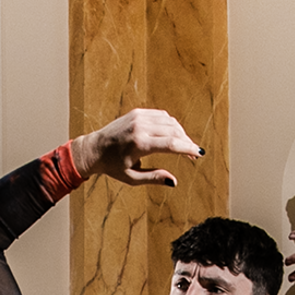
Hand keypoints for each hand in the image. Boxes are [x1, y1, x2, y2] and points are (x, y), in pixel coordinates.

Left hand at [71, 108, 201, 187]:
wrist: (94, 149)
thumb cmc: (112, 167)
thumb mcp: (132, 178)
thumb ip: (154, 178)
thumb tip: (174, 181)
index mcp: (139, 144)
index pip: (171, 144)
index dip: (188, 149)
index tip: (199, 154)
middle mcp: (140, 127)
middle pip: (174, 132)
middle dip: (187, 142)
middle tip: (194, 154)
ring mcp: (139, 117)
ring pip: (170, 122)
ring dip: (181, 133)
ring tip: (184, 146)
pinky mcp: (138, 112)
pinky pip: (161, 116)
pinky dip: (171, 124)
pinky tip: (173, 135)